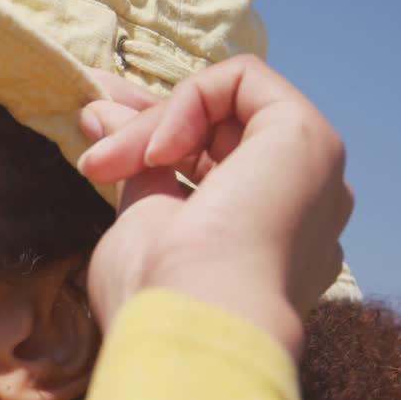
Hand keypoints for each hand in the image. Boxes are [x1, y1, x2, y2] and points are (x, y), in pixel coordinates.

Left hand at [77, 56, 352, 358]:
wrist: (191, 321)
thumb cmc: (155, 296)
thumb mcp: (140, 221)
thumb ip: (137, 168)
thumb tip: (104, 114)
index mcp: (263, 238)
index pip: (211, 164)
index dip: (153, 135)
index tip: (96, 127)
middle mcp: (298, 206)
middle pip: (220, 131)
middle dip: (145, 117)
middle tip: (90, 114)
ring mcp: (310, 174)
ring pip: (225, 107)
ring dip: (152, 123)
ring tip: (107, 162)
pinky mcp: (308, 137)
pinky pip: (244, 79)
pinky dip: (189, 99)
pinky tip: (159, 151)